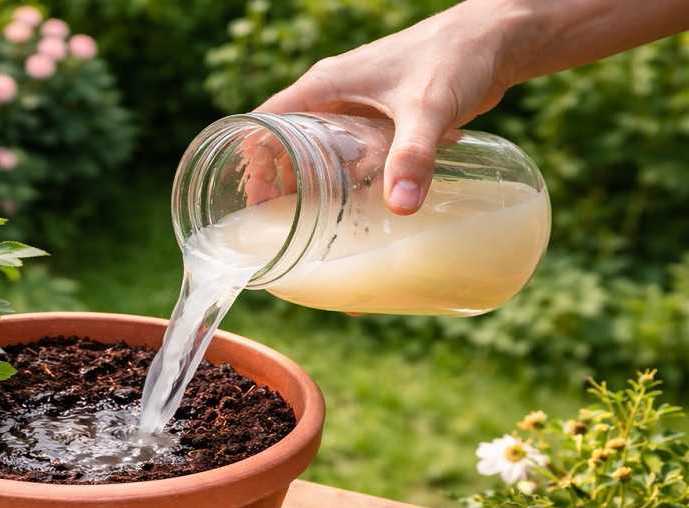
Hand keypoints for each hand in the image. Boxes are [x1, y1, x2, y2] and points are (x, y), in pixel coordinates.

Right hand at [255, 2, 510, 214]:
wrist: (496, 40)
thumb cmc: (454, 58)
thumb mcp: (427, 109)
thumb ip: (412, 157)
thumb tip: (401, 207)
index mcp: (324, 85)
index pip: (265, 123)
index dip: (253, 163)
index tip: (255, 202)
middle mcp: (332, 95)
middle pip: (284, 142)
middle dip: (277, 182)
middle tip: (279, 225)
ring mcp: (355, 107)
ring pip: (314, 149)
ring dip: (307, 182)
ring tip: (308, 224)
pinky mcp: (380, 119)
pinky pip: (345, 153)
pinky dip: (340, 178)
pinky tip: (351, 207)